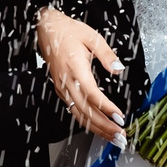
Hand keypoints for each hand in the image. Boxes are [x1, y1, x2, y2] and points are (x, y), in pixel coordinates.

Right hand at [37, 7, 125, 141]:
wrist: (46, 28)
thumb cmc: (68, 31)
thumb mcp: (91, 36)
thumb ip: (106, 54)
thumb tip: (119, 68)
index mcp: (75, 68)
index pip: (91, 94)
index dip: (106, 108)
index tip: (119, 117)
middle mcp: (67, 82)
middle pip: (85, 111)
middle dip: (104, 126)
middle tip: (120, 137)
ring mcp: (62, 88)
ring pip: (79, 114)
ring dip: (96, 129)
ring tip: (112, 137)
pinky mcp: (61, 89)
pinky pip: (73, 110)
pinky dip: (87, 122)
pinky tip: (98, 128)